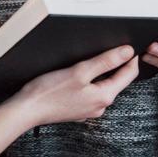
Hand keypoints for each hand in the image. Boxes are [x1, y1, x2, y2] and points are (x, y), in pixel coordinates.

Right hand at [11, 44, 140, 128]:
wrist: (26, 110)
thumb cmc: (49, 92)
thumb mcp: (80, 71)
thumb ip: (105, 61)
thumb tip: (127, 52)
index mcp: (104, 96)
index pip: (128, 75)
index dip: (131, 58)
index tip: (131, 46)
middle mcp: (99, 106)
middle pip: (117, 82)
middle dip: (117, 66)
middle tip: (115, 49)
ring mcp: (88, 110)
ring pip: (103, 87)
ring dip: (103, 74)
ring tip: (96, 60)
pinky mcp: (77, 109)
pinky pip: (90, 93)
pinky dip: (90, 83)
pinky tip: (79, 76)